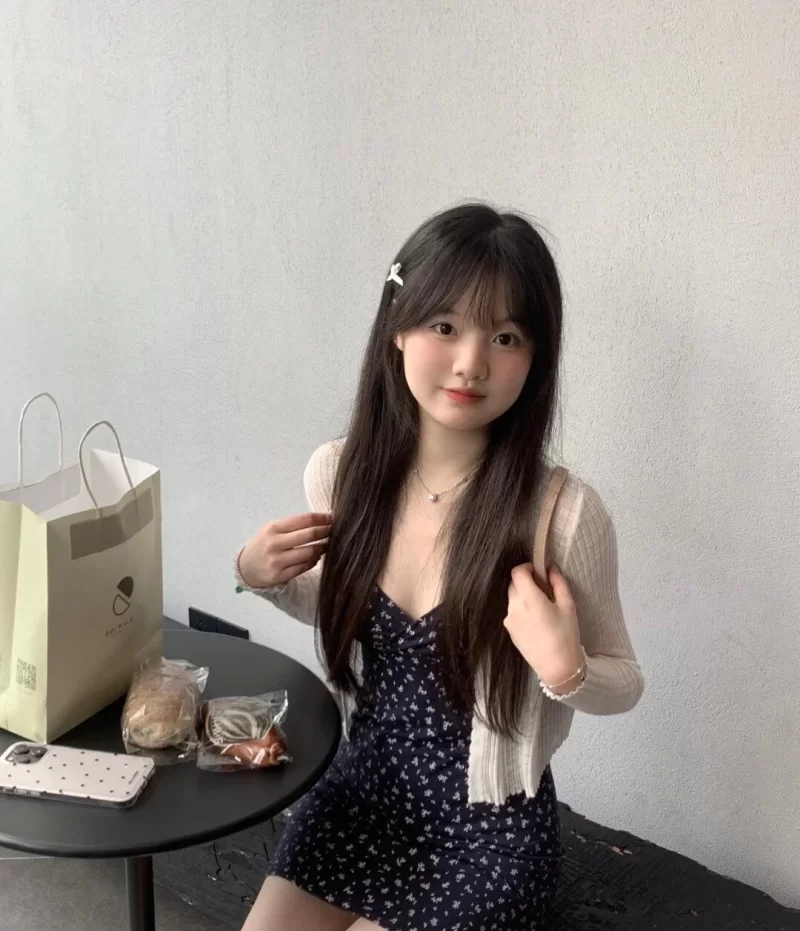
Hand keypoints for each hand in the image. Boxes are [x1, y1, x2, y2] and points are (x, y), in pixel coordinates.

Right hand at [238, 512, 332, 588]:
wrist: (245, 567)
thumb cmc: (264, 544)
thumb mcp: (273, 529)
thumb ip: (294, 525)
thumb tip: (323, 519)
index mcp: (273, 528)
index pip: (304, 520)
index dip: (322, 518)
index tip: (333, 517)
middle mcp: (274, 544)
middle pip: (309, 535)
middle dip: (326, 531)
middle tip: (335, 530)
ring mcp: (277, 561)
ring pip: (309, 552)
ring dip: (323, 547)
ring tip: (328, 544)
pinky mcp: (280, 576)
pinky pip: (304, 567)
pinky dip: (314, 560)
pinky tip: (316, 556)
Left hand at [503, 562, 583, 685]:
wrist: (557, 667)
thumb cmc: (566, 635)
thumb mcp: (568, 605)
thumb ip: (558, 583)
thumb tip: (551, 569)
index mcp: (528, 598)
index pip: (517, 572)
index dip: (527, 567)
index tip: (538, 572)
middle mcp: (514, 607)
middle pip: (513, 584)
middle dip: (526, 582)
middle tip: (543, 589)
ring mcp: (509, 620)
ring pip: (512, 598)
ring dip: (523, 596)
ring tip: (541, 607)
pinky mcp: (510, 631)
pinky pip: (513, 612)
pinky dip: (521, 609)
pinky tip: (537, 621)